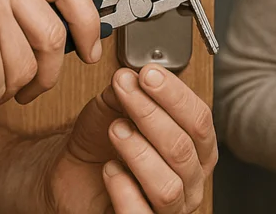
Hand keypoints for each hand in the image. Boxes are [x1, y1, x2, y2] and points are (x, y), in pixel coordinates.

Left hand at [43, 65, 217, 212]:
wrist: (76, 175)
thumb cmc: (104, 143)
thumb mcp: (114, 108)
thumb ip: (127, 91)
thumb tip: (131, 76)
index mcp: (196, 148)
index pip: (199, 120)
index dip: (175, 95)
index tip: (149, 75)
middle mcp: (191, 180)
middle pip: (184, 149)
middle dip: (152, 115)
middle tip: (126, 94)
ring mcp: (172, 208)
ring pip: (168, 186)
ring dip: (139, 153)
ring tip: (116, 131)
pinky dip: (124, 189)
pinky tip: (110, 169)